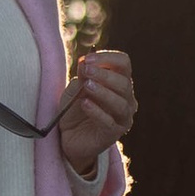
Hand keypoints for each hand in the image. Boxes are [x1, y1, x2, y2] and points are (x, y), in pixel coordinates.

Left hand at [57, 44, 135, 179]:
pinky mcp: (113, 134)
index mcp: (120, 83)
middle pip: (124, 83)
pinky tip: (85, 104)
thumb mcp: (74, 88)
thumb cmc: (75, 110)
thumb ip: (82, 76)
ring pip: (120, 103)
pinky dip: (97, 111)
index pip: (124, 64)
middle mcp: (127, 100)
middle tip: (86, 71)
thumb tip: (85, 62)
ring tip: (87, 86)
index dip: (108, 58)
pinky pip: (109, 122)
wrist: (68, 137)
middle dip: (104, 75)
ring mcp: (122, 118)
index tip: (88, 59)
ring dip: (103, 92)